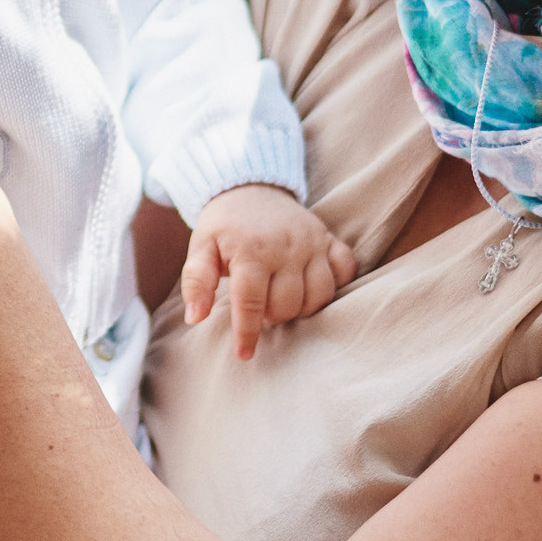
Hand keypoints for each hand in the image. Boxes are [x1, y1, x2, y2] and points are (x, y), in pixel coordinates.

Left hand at [181, 184, 357, 359]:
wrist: (251, 186)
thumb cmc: (224, 224)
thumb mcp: (200, 246)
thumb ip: (196, 281)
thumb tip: (195, 318)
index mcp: (252, 250)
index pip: (251, 303)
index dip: (247, 333)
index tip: (243, 354)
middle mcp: (287, 247)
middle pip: (287, 305)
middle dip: (271, 317)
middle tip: (258, 309)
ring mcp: (312, 242)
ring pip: (319, 295)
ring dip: (301, 308)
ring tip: (282, 301)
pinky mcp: (329, 238)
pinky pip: (346, 271)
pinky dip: (335, 285)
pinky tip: (312, 287)